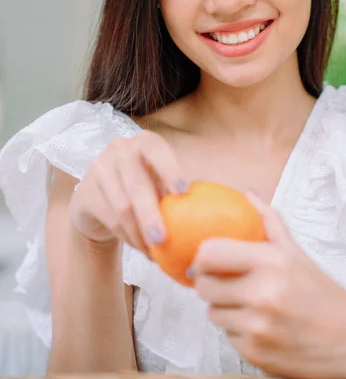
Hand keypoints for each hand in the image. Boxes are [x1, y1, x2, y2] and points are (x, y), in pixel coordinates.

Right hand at [68, 131, 187, 250]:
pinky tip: (141, 249)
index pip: (156, 149)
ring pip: (122, 207)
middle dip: (151, 215)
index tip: (184, 190)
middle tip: (163, 240)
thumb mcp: (160, 183)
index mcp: (145, 142)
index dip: (170, 168)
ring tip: (155, 252)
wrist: (99, 203)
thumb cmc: (143, 191)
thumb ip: (178, 191)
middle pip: (137, 184)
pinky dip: (128, 237)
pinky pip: (109, 219)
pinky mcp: (84, 191)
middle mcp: (120, 149)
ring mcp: (99, 168)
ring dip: (140, 233)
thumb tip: (210, 209)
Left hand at [191, 195, 345, 378]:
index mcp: (270, 262)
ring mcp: (257, 327)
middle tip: (224, 282)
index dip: (201, 256)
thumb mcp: (295, 252)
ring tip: (248, 305)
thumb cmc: (321, 293)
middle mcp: (261, 295)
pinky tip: (259, 325)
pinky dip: (237, 330)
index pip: (209, 253)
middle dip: (210, 283)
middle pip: (203, 286)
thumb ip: (268, 221)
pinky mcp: (255, 355)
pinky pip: (227, 337)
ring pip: (212, 313)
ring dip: (224, 308)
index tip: (205, 259)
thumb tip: (248, 196)